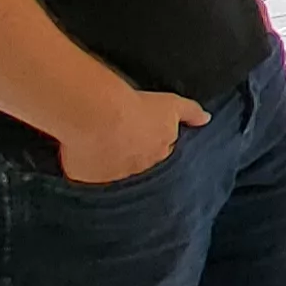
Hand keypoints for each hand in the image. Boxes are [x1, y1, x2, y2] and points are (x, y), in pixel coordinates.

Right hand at [57, 89, 207, 184]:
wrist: (100, 116)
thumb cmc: (136, 108)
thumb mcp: (170, 105)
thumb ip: (190, 113)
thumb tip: (206, 119)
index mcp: (159, 154)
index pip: (160, 155)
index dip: (152, 146)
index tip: (143, 137)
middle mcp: (138, 171)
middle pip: (138, 167)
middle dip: (132, 158)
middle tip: (120, 141)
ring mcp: (111, 178)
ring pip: (112, 173)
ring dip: (107, 164)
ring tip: (96, 146)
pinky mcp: (86, 180)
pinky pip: (86, 177)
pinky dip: (84, 168)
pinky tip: (79, 154)